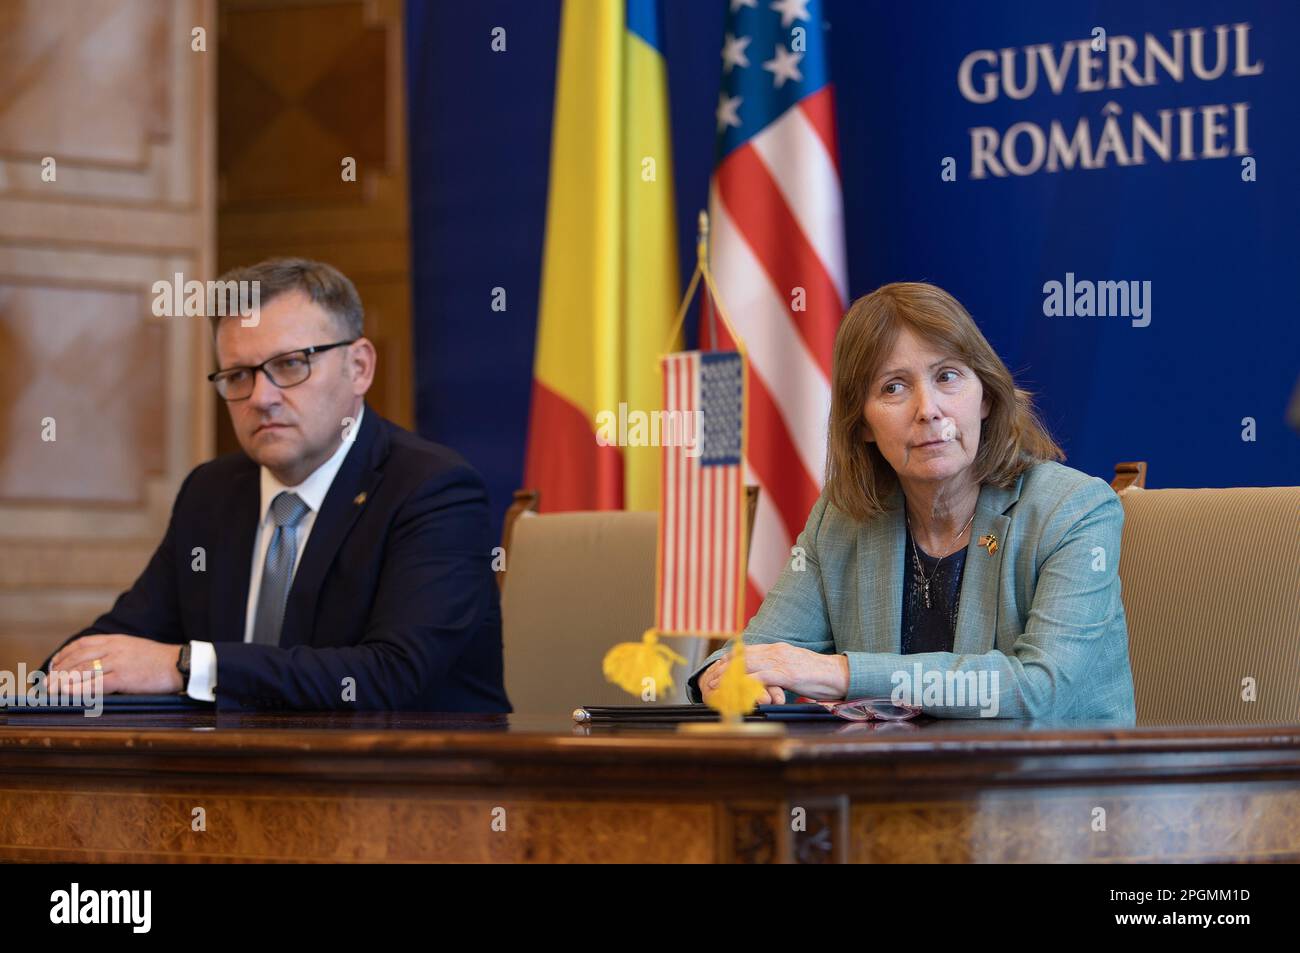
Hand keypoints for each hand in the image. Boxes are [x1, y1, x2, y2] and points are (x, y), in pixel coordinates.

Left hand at [49, 634, 183, 695]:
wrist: (180, 664)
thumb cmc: (159, 660)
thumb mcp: (134, 648)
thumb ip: (115, 652)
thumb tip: (96, 663)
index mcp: (117, 640)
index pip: (82, 644)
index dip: (64, 654)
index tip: (54, 665)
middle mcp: (114, 648)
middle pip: (78, 658)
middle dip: (58, 671)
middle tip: (46, 683)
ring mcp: (118, 662)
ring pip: (82, 671)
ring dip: (62, 682)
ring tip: (51, 691)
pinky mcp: (124, 677)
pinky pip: (95, 684)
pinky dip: (78, 689)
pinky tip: (67, 694)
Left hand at [699, 642, 848, 702]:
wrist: (838, 674)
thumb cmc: (819, 675)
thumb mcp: (795, 667)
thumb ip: (779, 669)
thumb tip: (767, 679)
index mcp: (779, 649)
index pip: (748, 651)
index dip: (731, 659)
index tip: (718, 667)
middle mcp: (777, 651)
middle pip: (743, 657)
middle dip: (725, 667)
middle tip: (711, 678)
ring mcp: (781, 662)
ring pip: (748, 665)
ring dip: (729, 676)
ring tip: (717, 686)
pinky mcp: (786, 674)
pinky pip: (761, 677)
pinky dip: (745, 683)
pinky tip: (735, 690)